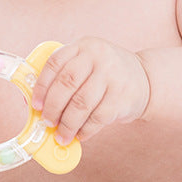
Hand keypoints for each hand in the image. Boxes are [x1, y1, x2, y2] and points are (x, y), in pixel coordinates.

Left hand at [31, 37, 150, 144]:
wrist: (145, 78)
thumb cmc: (105, 75)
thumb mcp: (87, 64)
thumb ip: (64, 77)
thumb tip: (36, 105)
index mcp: (83, 46)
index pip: (55, 63)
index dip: (42, 86)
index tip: (35, 105)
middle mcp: (97, 56)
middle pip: (67, 83)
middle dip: (53, 107)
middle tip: (47, 122)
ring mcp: (112, 75)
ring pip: (81, 104)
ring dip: (67, 124)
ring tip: (61, 135)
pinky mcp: (122, 96)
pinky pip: (98, 117)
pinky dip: (85, 130)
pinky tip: (79, 135)